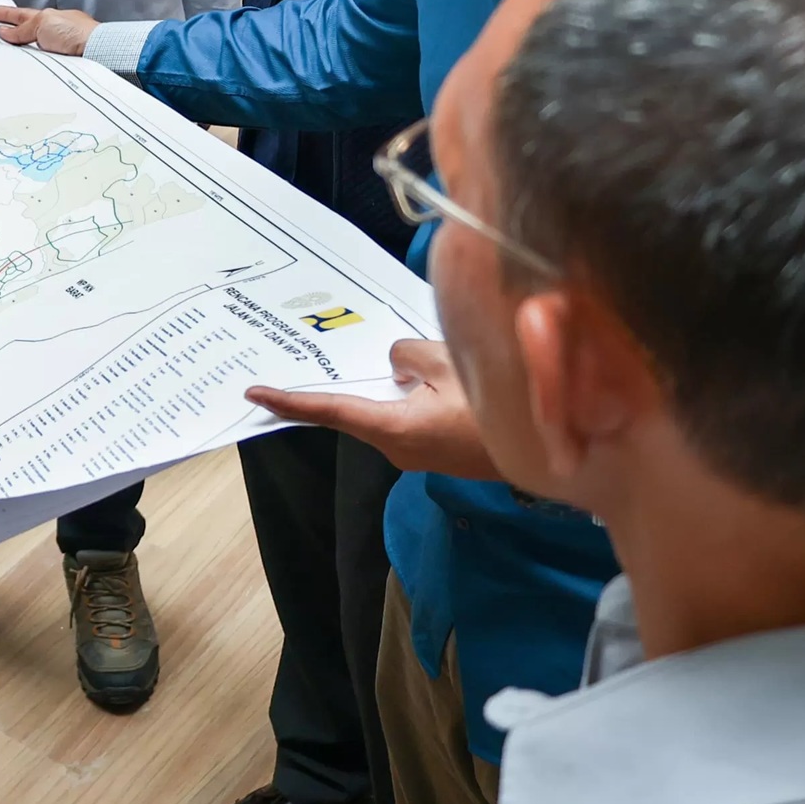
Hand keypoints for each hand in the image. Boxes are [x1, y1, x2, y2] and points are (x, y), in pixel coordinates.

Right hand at [0, 4, 98, 55]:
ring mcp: (56, 48)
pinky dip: (31, 63)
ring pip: (32, 48)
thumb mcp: (42, 24)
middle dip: (12, 30)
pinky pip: (40, 63)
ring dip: (20, 48)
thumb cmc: (76, 32)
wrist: (95, 52)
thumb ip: (23, 29)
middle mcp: (52, 32)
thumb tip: (6, 32)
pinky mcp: (60, 64)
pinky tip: (24, 68)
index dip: (7, 14)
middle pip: (26, 31)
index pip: (22, 16)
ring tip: (4, 51)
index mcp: (47, 18)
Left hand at [246, 339, 499, 479]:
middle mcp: (396, 448)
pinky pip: (410, 412)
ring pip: (390, 405)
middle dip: (357, 378)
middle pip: (361, 404)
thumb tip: (398, 362)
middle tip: (335, 351)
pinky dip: (414, 392)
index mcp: (392, 430)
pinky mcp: (436, 449)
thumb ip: (407, 354)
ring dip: (396, 382)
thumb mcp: (448, 364)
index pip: (331, 411)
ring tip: (409, 357)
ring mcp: (417, 452)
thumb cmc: (496, 410)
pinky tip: (432, 373)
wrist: (550, 451)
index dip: (292, 401)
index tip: (254, 394)